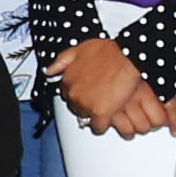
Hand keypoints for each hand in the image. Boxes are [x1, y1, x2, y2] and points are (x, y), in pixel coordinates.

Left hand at [53, 38, 173, 138]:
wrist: (126, 56)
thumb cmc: (108, 51)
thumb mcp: (79, 49)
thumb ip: (62, 61)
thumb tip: (49, 71)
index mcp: (68, 80)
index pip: (68, 96)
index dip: (80, 94)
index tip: (88, 92)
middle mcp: (74, 93)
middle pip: (77, 108)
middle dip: (87, 105)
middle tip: (100, 98)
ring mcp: (85, 104)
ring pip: (86, 118)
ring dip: (95, 114)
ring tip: (107, 105)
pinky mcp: (99, 113)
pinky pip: (98, 127)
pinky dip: (104, 124)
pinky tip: (110, 116)